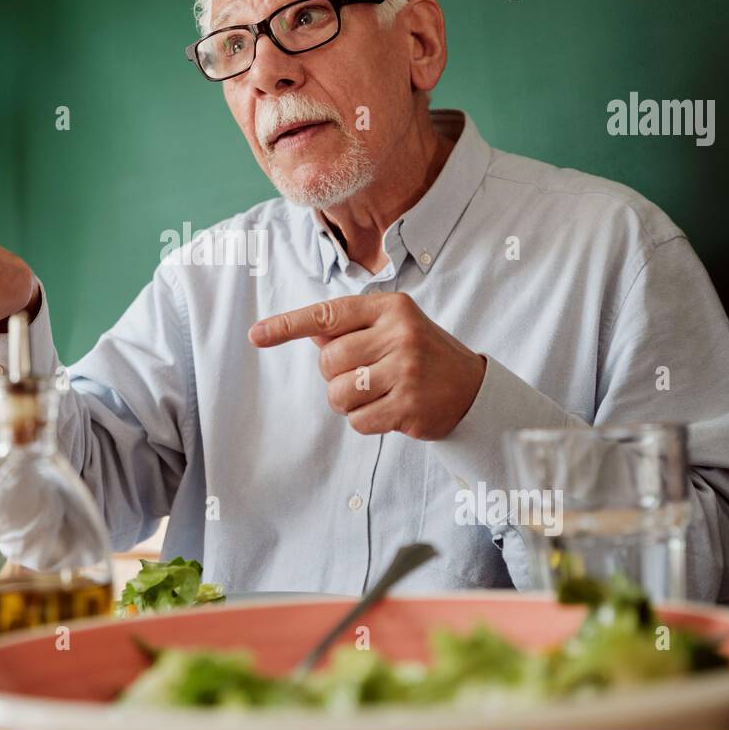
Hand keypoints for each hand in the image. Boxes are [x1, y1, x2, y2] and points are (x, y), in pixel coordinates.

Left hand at [248, 292, 485, 439]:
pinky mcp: (409, 406)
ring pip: (338, 394)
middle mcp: (399, 334)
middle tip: (366, 374)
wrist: (472, 389)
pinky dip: (364, 421)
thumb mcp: (391, 328)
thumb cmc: (421, 355)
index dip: (287, 325)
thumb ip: (350, 328)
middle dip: (336, 375)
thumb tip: (308, 331)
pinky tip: (388, 410)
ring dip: (348, 401)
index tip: (256, 335)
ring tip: (377, 394)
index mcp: (390, 308)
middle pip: (328, 361)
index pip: (328, 314)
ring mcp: (406, 371)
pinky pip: (357, 421)